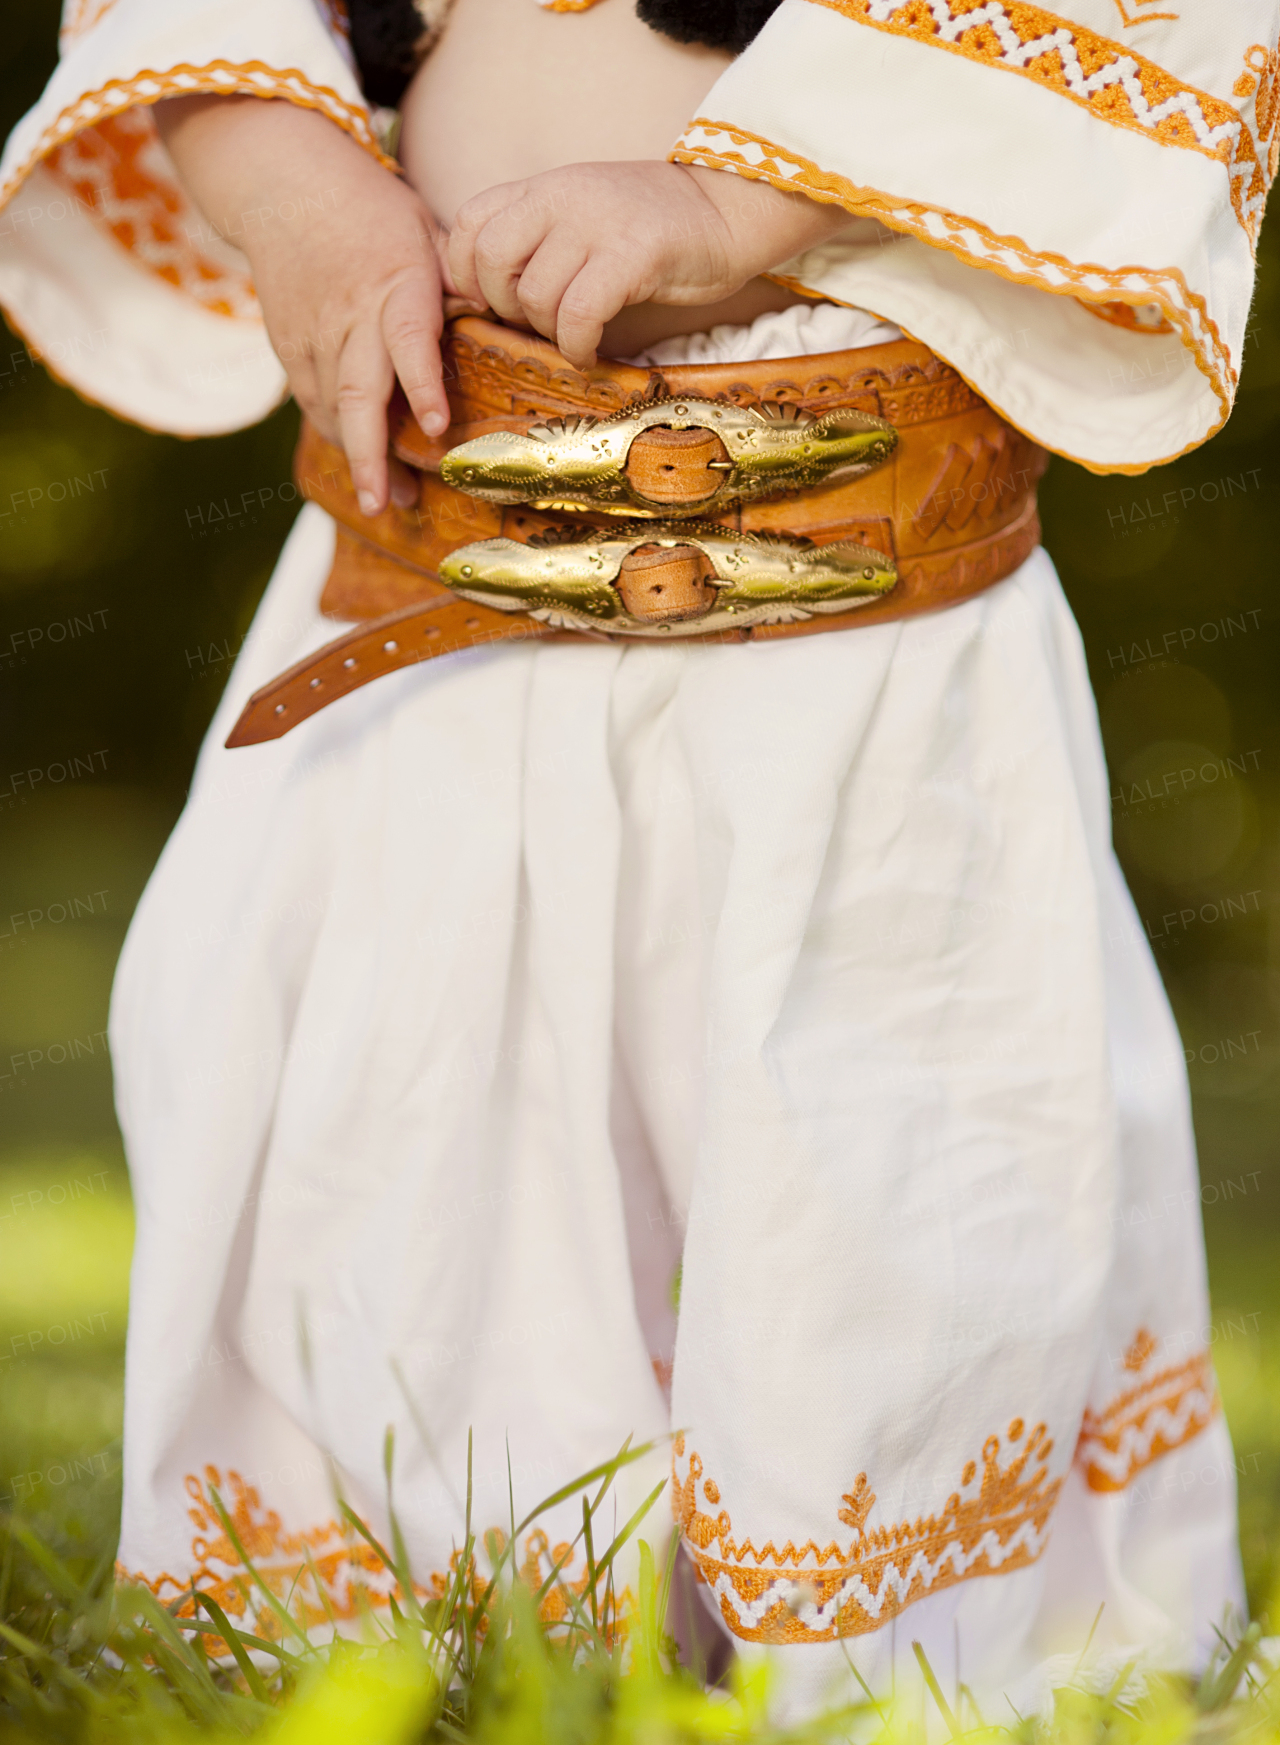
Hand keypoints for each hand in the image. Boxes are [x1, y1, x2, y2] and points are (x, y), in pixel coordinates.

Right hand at [156, 95, 455, 514]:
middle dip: (372, 454)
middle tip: (389, 502)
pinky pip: (313, 401)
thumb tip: (512, 315)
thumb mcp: (425, 231)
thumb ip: (461, 280)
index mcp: (394, 285)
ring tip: (387, 499)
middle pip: (358, 393)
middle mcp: (351, 317)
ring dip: (358, 458)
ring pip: (333, 408)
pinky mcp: (289, 346)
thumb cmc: (370, 210)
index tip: (438, 428)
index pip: (408, 340)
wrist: (282, 185)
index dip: (422, 385)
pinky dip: (336, 434)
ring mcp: (314, 335)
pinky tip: (361, 461)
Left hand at [447, 160, 851, 368]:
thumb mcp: (581, 213)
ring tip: (573, 336)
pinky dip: (578, 346)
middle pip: (490, 261)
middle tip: (535, 323)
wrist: (726, 209)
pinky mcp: (633, 255)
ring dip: (547, 332)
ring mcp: (597, 224)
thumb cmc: (650, 227)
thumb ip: (534, 235)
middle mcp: (562, 196)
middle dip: (503, 307)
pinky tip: (591, 352)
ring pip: (535, 295)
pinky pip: (579, 314)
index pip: (468, 223)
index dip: (466, 273)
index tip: (493, 302)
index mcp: (543, 187)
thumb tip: (484, 292)